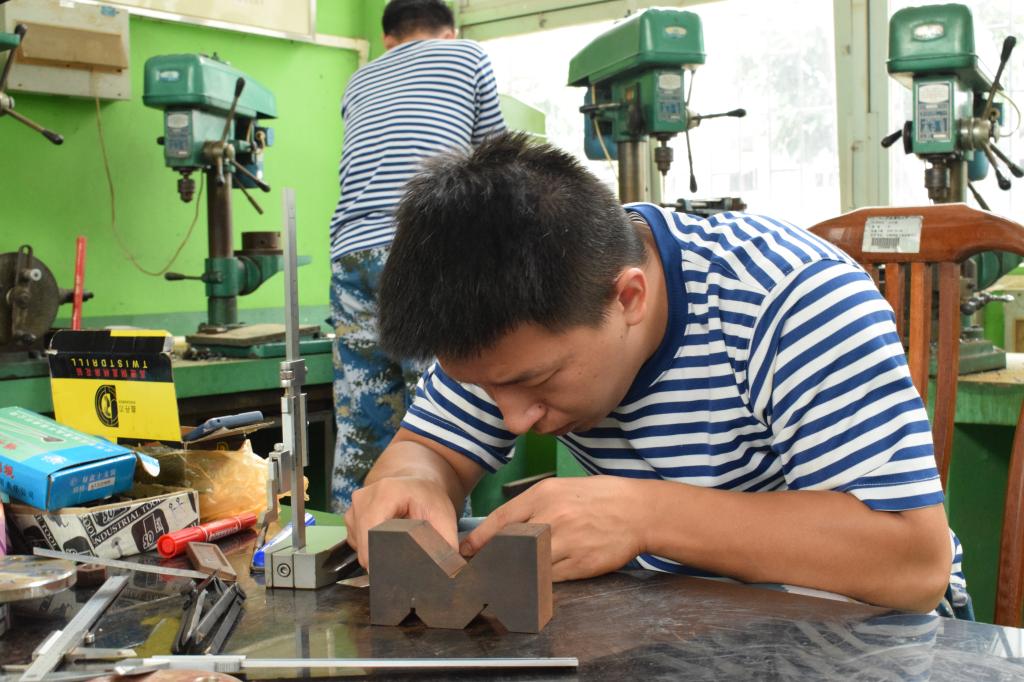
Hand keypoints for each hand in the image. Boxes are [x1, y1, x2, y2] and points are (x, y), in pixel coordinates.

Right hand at [344, 476, 458, 570]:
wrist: (417, 483)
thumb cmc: (429, 499)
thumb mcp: (444, 518)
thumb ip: (445, 544)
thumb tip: (445, 572)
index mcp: (385, 493)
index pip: (373, 535)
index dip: (382, 558)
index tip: (395, 573)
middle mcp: (364, 498)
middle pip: (364, 544)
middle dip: (381, 560)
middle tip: (401, 566)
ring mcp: (354, 507)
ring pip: (360, 546)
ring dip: (376, 553)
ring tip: (396, 546)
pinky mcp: (350, 517)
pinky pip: (357, 543)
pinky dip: (371, 548)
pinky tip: (387, 540)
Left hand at [460, 476, 645, 580]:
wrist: (637, 511)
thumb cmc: (598, 498)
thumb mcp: (561, 489)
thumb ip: (532, 505)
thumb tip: (503, 528)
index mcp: (544, 494)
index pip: (501, 519)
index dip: (480, 539)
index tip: (466, 551)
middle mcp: (552, 517)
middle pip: (510, 545)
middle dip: (494, 559)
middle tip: (482, 569)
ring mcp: (566, 542)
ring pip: (528, 565)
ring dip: (515, 573)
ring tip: (506, 578)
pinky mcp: (580, 564)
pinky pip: (550, 578)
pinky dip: (539, 581)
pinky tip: (534, 581)